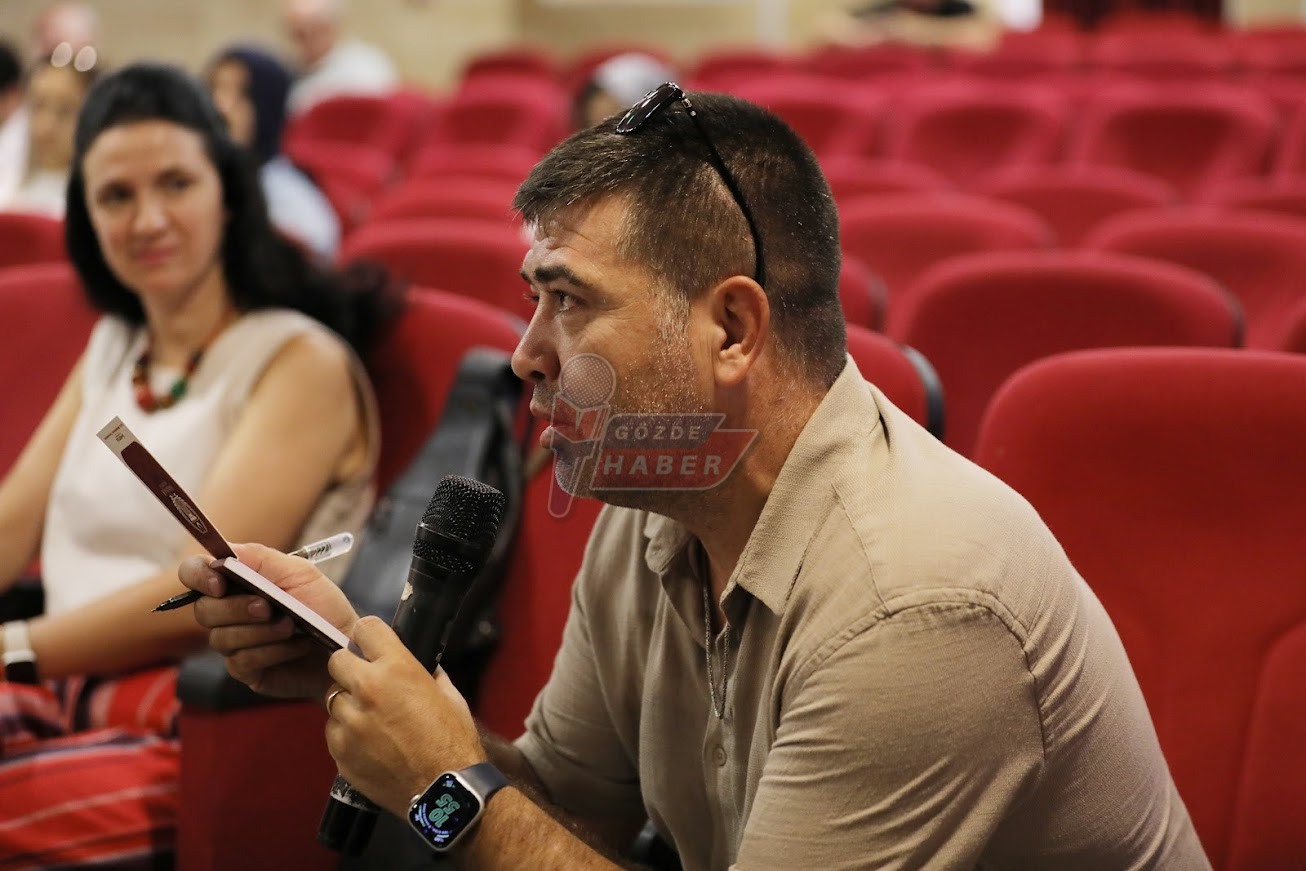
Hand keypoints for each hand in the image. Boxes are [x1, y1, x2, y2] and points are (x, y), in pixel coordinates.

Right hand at [178, 542, 359, 698]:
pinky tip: (296, 646)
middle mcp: (229, 612)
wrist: (346, 647)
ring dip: (260, 631)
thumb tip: (225, 551)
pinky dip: (272, 651)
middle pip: (203, 610)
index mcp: (238, 582)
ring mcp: (234, 643)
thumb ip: (261, 559)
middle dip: (237, 608)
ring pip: (221, 638)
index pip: (196, 574)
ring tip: (292, 627)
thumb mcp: (300, 574)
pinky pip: (241, 661)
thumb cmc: (324, 608)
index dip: (198, 576)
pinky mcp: (245, 670)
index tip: (219, 583)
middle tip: (269, 608)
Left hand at [324, 616, 486, 815]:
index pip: (365, 628)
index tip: (369, 644)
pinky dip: (346, 733)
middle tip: (365, 682)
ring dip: (348, 704)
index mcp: (396, 669)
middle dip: (349, 667)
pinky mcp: (339, 751)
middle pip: (335, 660)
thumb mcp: (448, 694)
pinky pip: (333, 730)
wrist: (444, 789)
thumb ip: (426, 673)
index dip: (368, 635)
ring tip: (371, 720)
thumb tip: (417, 665)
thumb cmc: (452, 740)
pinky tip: (369, 743)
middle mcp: (367, 690)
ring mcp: (349, 722)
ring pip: (332, 698)